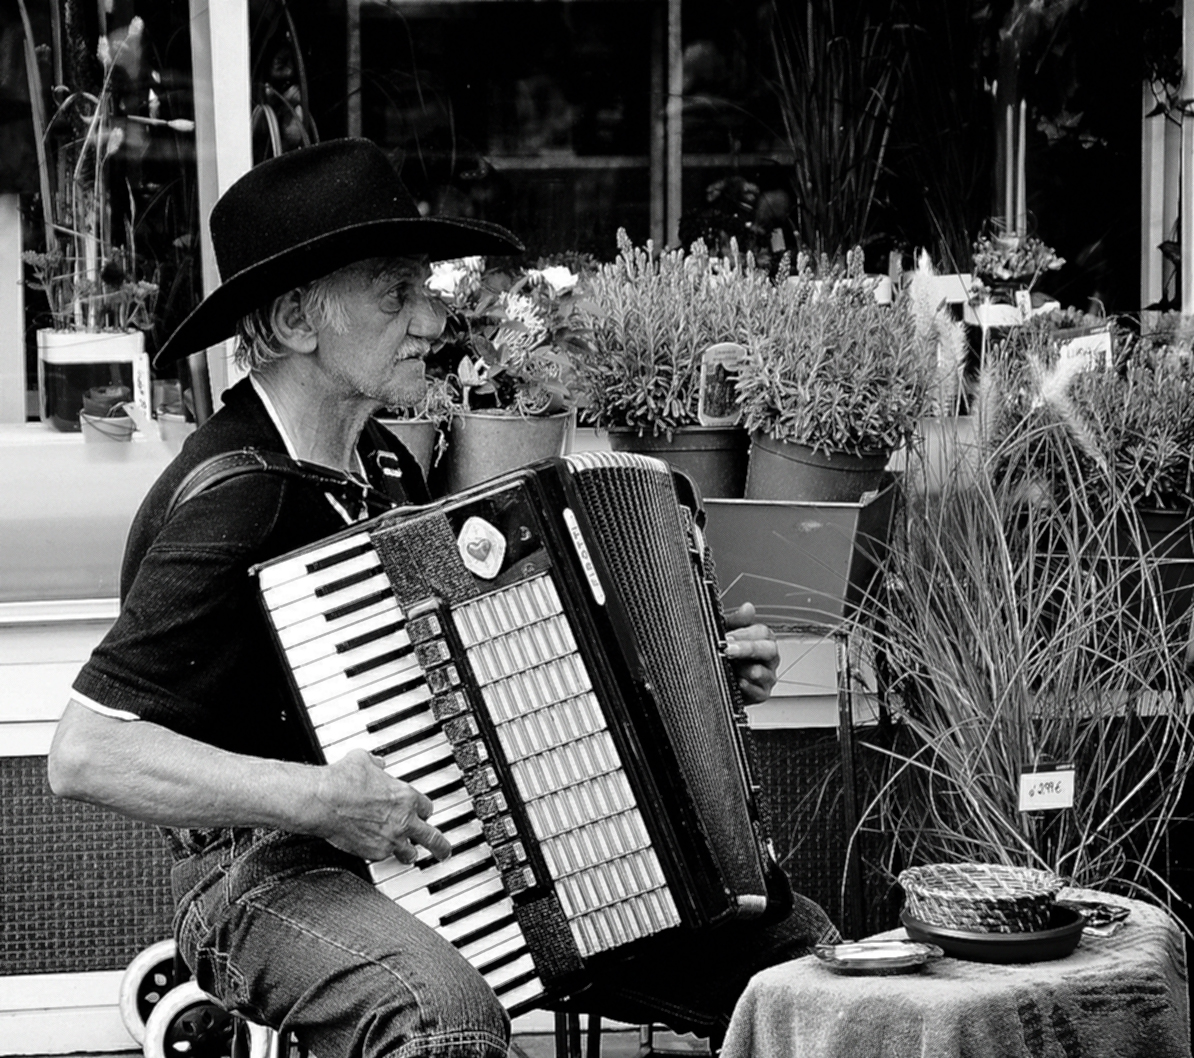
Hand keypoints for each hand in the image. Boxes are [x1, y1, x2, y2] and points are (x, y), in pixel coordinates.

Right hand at [311, 749, 450, 863]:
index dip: (423, 811)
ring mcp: (390, 838)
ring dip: (410, 853)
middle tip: (444, 851)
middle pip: (432, 837)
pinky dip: (382, 855)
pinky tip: (379, 853)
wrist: (324, 800)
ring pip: (409, 853)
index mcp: (405, 796)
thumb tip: (377, 763)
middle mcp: (403, 820)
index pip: (427, 808)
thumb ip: (376, 764)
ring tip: (412, 857)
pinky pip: (384, 857)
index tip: (422, 813)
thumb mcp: (364, 760)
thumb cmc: (342, 780)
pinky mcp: (374, 852)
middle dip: (440, 846)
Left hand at [724, 602, 778, 703]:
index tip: (727, 637)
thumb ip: (737, 620)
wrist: (713, 677)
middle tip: (728, 650)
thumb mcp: (726, 632)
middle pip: (768, 650)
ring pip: (763, 672)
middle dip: (747, 649)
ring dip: (746, 670)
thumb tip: (748, 607)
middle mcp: (769, 657)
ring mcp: (767, 676)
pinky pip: (759, 692)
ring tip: (733, 668)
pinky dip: (748, 688)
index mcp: (762, 639)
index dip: (745, 634)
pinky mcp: (761, 694)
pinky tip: (738, 682)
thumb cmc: (724, 651)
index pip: (762, 632)